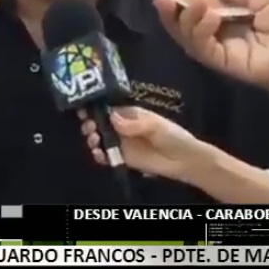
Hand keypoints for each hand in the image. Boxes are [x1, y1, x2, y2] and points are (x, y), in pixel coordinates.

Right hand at [79, 107, 199, 181]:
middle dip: (91, 124)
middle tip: (90, 128)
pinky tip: (99, 155)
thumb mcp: (155, 126)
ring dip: (93, 140)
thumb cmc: (172, 136)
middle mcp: (123, 127)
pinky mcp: (123, 158)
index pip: (109, 108)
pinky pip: (106, 156)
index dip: (95, 108)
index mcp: (131, 114)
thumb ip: (134, 124)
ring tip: (95, 142)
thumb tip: (112, 117)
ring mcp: (122, 143)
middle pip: (100, 123)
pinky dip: (99, 155)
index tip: (84, 110)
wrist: (183, 160)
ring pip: (100, 139)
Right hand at [153, 0, 268, 91]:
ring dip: (186, 21)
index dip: (186, 6)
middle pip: (191, 33)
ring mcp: (230, 57)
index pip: (203, 18)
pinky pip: (207, 51)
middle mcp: (230, 44)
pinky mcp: (233, 67)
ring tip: (195, 2)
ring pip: (193, 43)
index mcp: (239, 28)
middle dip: (173, 16)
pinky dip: (201, 32)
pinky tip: (208, 14)